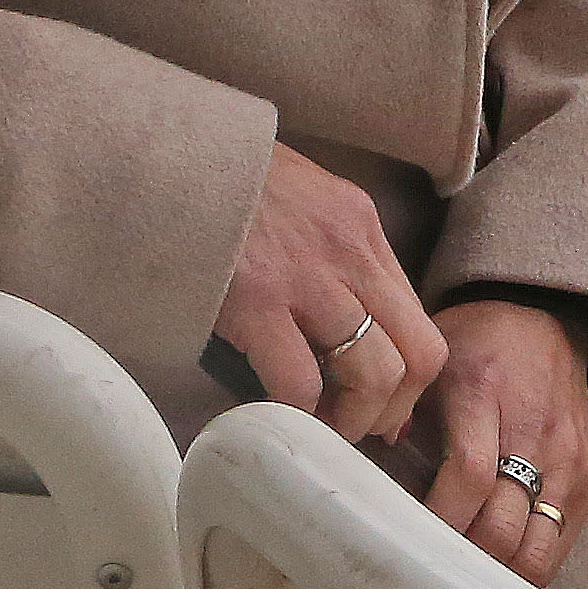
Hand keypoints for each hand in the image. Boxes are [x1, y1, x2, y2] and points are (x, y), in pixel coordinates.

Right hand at [214, 144, 448, 446]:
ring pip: (374, 373)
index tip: (382, 408)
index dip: (409, 379)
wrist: (168, 158)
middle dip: (393, 408)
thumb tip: (343, 327)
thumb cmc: (226, 184)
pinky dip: (294, 414)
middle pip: (418, 354)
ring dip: (351, 420)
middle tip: (355, 430)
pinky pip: (300, 381)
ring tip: (317, 429)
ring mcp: (309, 277)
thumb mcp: (303, 203)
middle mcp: (351, 253)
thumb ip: (330, 257)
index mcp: (362, 229)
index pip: (420, 320)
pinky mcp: (258, 301)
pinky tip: (272, 416)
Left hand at [415, 299, 587, 588]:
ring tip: (466, 576)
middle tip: (432, 571)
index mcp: (484, 392)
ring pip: (537, 547)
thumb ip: (398, 414)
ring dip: (498, 573)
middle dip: (465, 561)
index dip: (441, 521)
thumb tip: (369, 477)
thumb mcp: (430, 365)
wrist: (549, 321)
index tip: (412, 543)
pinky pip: (560, 542)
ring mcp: (568, 455)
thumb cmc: (477, 348)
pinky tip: (499, 565)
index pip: (470, 475)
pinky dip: (528, 564)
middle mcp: (533, 427)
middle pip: (503, 526)